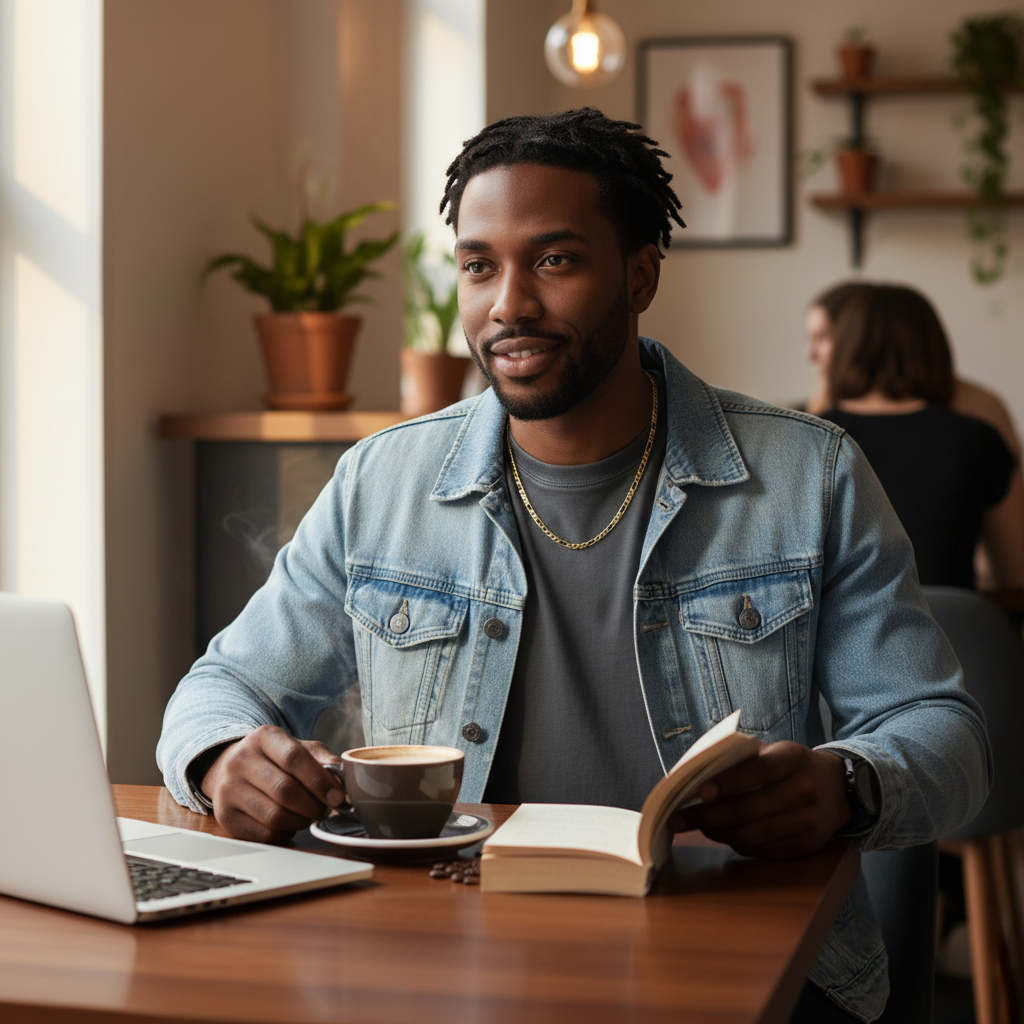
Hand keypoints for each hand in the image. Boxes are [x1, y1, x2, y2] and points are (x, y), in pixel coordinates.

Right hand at [200, 725, 345, 842]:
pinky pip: (264, 834)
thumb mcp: (300, 749)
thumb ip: (324, 761)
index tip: (337, 796)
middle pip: (285, 791)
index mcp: (263, 737)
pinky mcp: (225, 816)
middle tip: (323, 809)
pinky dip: (285, 832)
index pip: (294, 758)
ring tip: (308, 815)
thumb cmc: (276, 760)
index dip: (320, 781)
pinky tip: (289, 823)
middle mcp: (240, 760)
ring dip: (301, 821)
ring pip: (275, 816)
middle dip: (313, 805)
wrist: (233, 769)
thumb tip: (345, 784)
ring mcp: (228, 789)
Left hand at [669, 742, 851, 858]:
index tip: (699, 791)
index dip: (727, 782)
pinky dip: (736, 843)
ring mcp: (807, 822)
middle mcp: (804, 791)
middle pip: (748, 809)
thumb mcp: (773, 751)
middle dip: (706, 816)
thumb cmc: (790, 766)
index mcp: (793, 758)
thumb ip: (740, 759)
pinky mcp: (806, 846)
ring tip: (695, 827)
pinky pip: (761, 850)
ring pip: (751, 834)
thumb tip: (693, 773)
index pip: (758, 771)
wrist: (837, 789)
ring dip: (716, 833)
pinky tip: (721, 834)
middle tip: (677, 819)